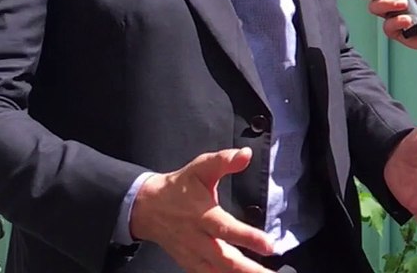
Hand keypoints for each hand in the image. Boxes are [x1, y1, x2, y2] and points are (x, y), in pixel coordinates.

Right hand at [130, 148, 274, 272]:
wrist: (147, 207)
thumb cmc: (178, 187)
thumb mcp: (200, 167)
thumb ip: (224, 161)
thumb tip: (245, 154)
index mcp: (202, 214)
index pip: (226, 229)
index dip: (248, 238)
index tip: (269, 245)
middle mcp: (196, 238)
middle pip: (224, 259)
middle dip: (248, 268)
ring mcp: (192, 253)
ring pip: (217, 271)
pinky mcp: (189, 262)